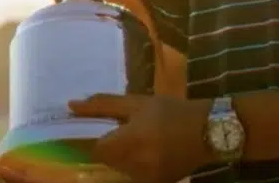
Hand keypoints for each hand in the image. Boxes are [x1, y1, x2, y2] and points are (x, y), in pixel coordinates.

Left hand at [69, 93, 212, 182]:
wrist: (207, 131)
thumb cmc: (171, 111)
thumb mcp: (138, 103)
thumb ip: (104, 105)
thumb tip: (71, 105)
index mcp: (127, 142)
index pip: (94, 150)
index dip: (93, 141)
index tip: (99, 131)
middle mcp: (132, 166)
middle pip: (105, 163)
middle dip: (110, 149)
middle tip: (123, 135)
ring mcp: (143, 180)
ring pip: (118, 173)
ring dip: (122, 159)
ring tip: (139, 143)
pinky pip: (133, 179)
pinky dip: (135, 168)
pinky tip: (148, 154)